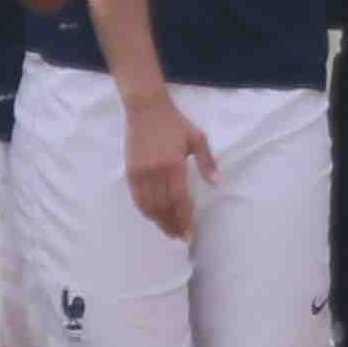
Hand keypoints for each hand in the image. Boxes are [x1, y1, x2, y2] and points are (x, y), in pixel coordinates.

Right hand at [122, 88, 217, 241]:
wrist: (146, 109)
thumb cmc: (175, 123)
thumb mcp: (197, 138)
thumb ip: (207, 162)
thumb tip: (217, 183)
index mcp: (174, 164)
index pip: (179, 199)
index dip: (184, 219)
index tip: (190, 233)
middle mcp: (155, 171)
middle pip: (164, 207)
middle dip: (172, 225)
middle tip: (181, 237)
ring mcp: (140, 173)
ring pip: (149, 206)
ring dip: (159, 221)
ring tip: (169, 231)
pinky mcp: (130, 172)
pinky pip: (137, 198)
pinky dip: (145, 211)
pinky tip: (154, 217)